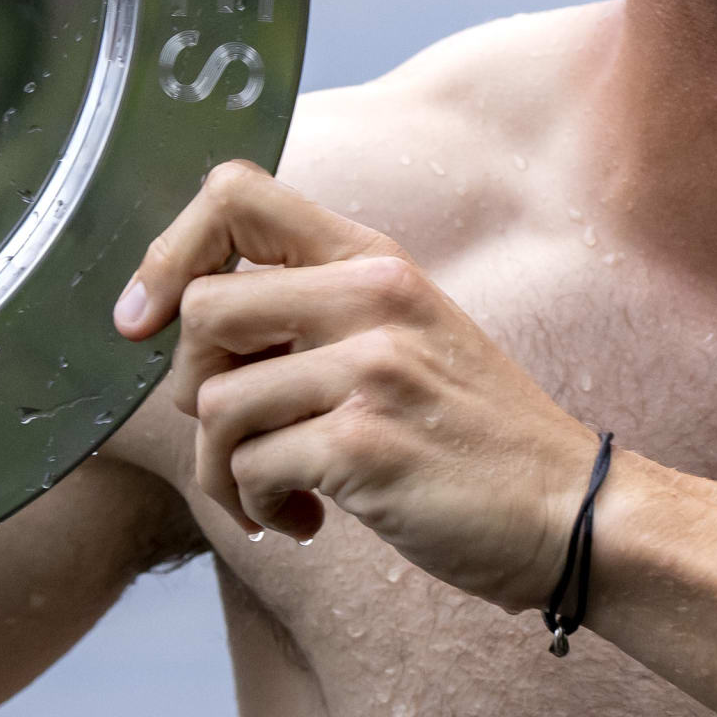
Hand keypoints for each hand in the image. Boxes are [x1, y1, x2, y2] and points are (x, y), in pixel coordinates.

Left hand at [115, 161, 596, 610]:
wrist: (572, 513)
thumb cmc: (477, 437)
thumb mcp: (411, 335)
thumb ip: (318, 312)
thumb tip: (190, 321)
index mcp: (375, 260)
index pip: (234, 194)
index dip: (167, 253)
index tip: (144, 320)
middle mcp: (371, 298)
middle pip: (200, 309)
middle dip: (189, 390)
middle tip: (236, 437)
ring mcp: (369, 369)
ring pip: (213, 403)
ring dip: (223, 472)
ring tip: (275, 495)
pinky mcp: (362, 445)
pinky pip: (247, 469)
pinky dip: (256, 507)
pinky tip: (304, 522)